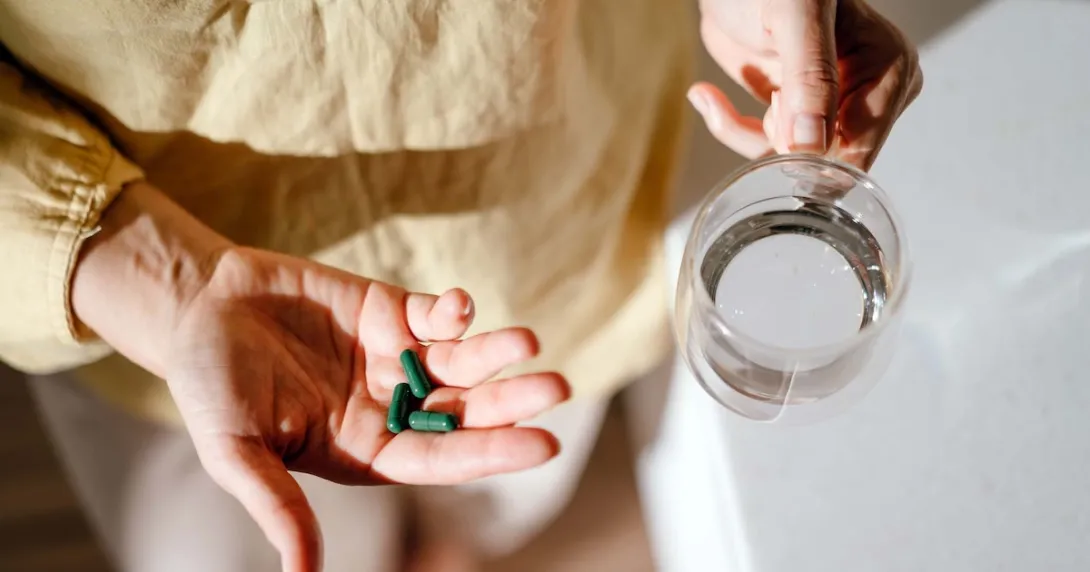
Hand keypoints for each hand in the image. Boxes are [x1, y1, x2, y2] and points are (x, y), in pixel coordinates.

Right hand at [72, 183, 569, 571]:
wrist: (197, 308)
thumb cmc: (210, 387)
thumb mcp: (237, 451)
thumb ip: (276, 505)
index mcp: (367, 449)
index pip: (441, 457)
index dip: (490, 451)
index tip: (543, 443)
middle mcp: (391, 406)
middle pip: (464, 409)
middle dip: (509, 401)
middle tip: (555, 390)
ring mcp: (394, 357)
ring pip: (461, 360)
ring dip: (495, 352)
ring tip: (527, 344)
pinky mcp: (390, 310)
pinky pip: (435, 314)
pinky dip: (455, 310)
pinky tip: (461, 306)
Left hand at [691, 0, 922, 169]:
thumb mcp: (796, 12)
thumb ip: (810, 76)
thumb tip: (813, 143)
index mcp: (890, 70)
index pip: (859, 145)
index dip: (810, 149)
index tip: (774, 113)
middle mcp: (870, 95)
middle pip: (825, 162)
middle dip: (776, 138)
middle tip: (760, 92)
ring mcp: (832, 108)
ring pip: (792, 162)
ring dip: (745, 134)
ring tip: (716, 94)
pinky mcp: (796, 114)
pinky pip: (768, 149)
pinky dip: (731, 128)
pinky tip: (707, 94)